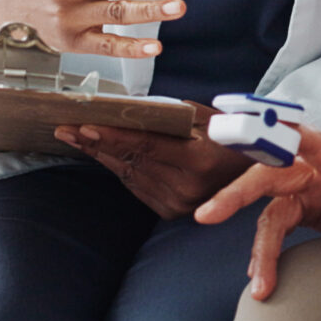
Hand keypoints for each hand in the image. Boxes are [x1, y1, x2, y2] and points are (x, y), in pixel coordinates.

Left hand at [54, 115, 250, 218]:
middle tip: (66, 129)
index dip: (111, 136)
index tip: (84, 126)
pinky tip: (103, 154)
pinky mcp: (172, 212)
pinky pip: (137, 187)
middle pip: (130, 160)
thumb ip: (172, 115)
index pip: (144, 144)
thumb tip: (130, 108)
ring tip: (77, 138)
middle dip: (95, 143)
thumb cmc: (232, 139)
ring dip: (102, 156)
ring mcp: (178, 203)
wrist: (254, 175)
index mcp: (198, 160)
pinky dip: (119, 169)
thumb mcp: (208, 119)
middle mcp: (187, 187)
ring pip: (128, 175)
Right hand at [195, 126, 320, 299]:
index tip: (249, 133)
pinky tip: (262, 278)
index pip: (305, 140)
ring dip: (258, 246)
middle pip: (268, 175)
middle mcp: (315, 169)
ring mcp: (307, 190)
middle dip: (236, 194)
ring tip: (257, 282)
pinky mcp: (305, 211)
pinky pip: (277, 229)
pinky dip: (268, 254)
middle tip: (207, 215)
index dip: (275, 135)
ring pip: (268, 210)